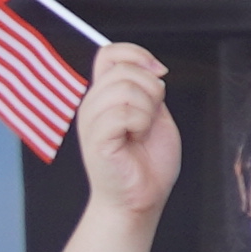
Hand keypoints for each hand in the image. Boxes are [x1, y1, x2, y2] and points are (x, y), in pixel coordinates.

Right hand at [74, 43, 179, 225]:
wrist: (141, 198)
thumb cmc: (148, 161)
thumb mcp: (155, 114)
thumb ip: (148, 89)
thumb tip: (151, 67)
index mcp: (104, 95)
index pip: (109, 53)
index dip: (136, 54)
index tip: (159, 72)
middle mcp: (93, 103)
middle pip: (124, 70)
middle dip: (152, 89)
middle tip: (151, 117)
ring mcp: (91, 120)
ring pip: (124, 89)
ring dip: (147, 108)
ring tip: (143, 130)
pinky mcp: (96, 138)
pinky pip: (122, 113)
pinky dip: (141, 123)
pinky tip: (137, 138)